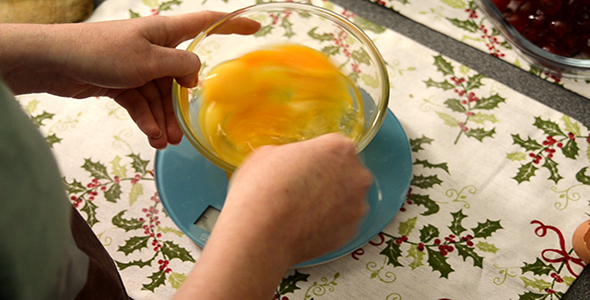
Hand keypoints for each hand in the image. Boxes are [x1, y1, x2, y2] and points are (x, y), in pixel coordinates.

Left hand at [0, 12, 259, 148]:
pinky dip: (146, 120)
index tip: (256, 26)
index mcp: (164, 32)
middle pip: (180, 77)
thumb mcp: (149, 60)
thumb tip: (196, 74)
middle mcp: (155, 47)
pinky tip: (150, 137)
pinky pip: (143, 103)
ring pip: (160, 97)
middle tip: (181, 135)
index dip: (233, 25)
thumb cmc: (102, 52)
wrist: (55, 63)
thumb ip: (179, 66)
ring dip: (162, 120)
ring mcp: (138, 66)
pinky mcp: (124, 82)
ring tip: (164, 143)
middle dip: (180, 107)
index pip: (206, 23)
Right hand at [173, 134, 371, 299]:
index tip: (307, 164)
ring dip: (330, 197)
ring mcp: (355, 204)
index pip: (337, 144)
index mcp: (338, 146)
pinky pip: (342, 218)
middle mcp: (355, 174)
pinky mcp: (351, 230)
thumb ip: (288, 152)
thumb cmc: (259, 191)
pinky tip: (305, 221)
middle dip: (327, 175)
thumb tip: (287, 160)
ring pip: (345, 195)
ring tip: (299, 206)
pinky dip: (329, 219)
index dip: (318, 155)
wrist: (258, 234)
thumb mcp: (266, 155)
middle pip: (346, 169)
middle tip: (300, 185)